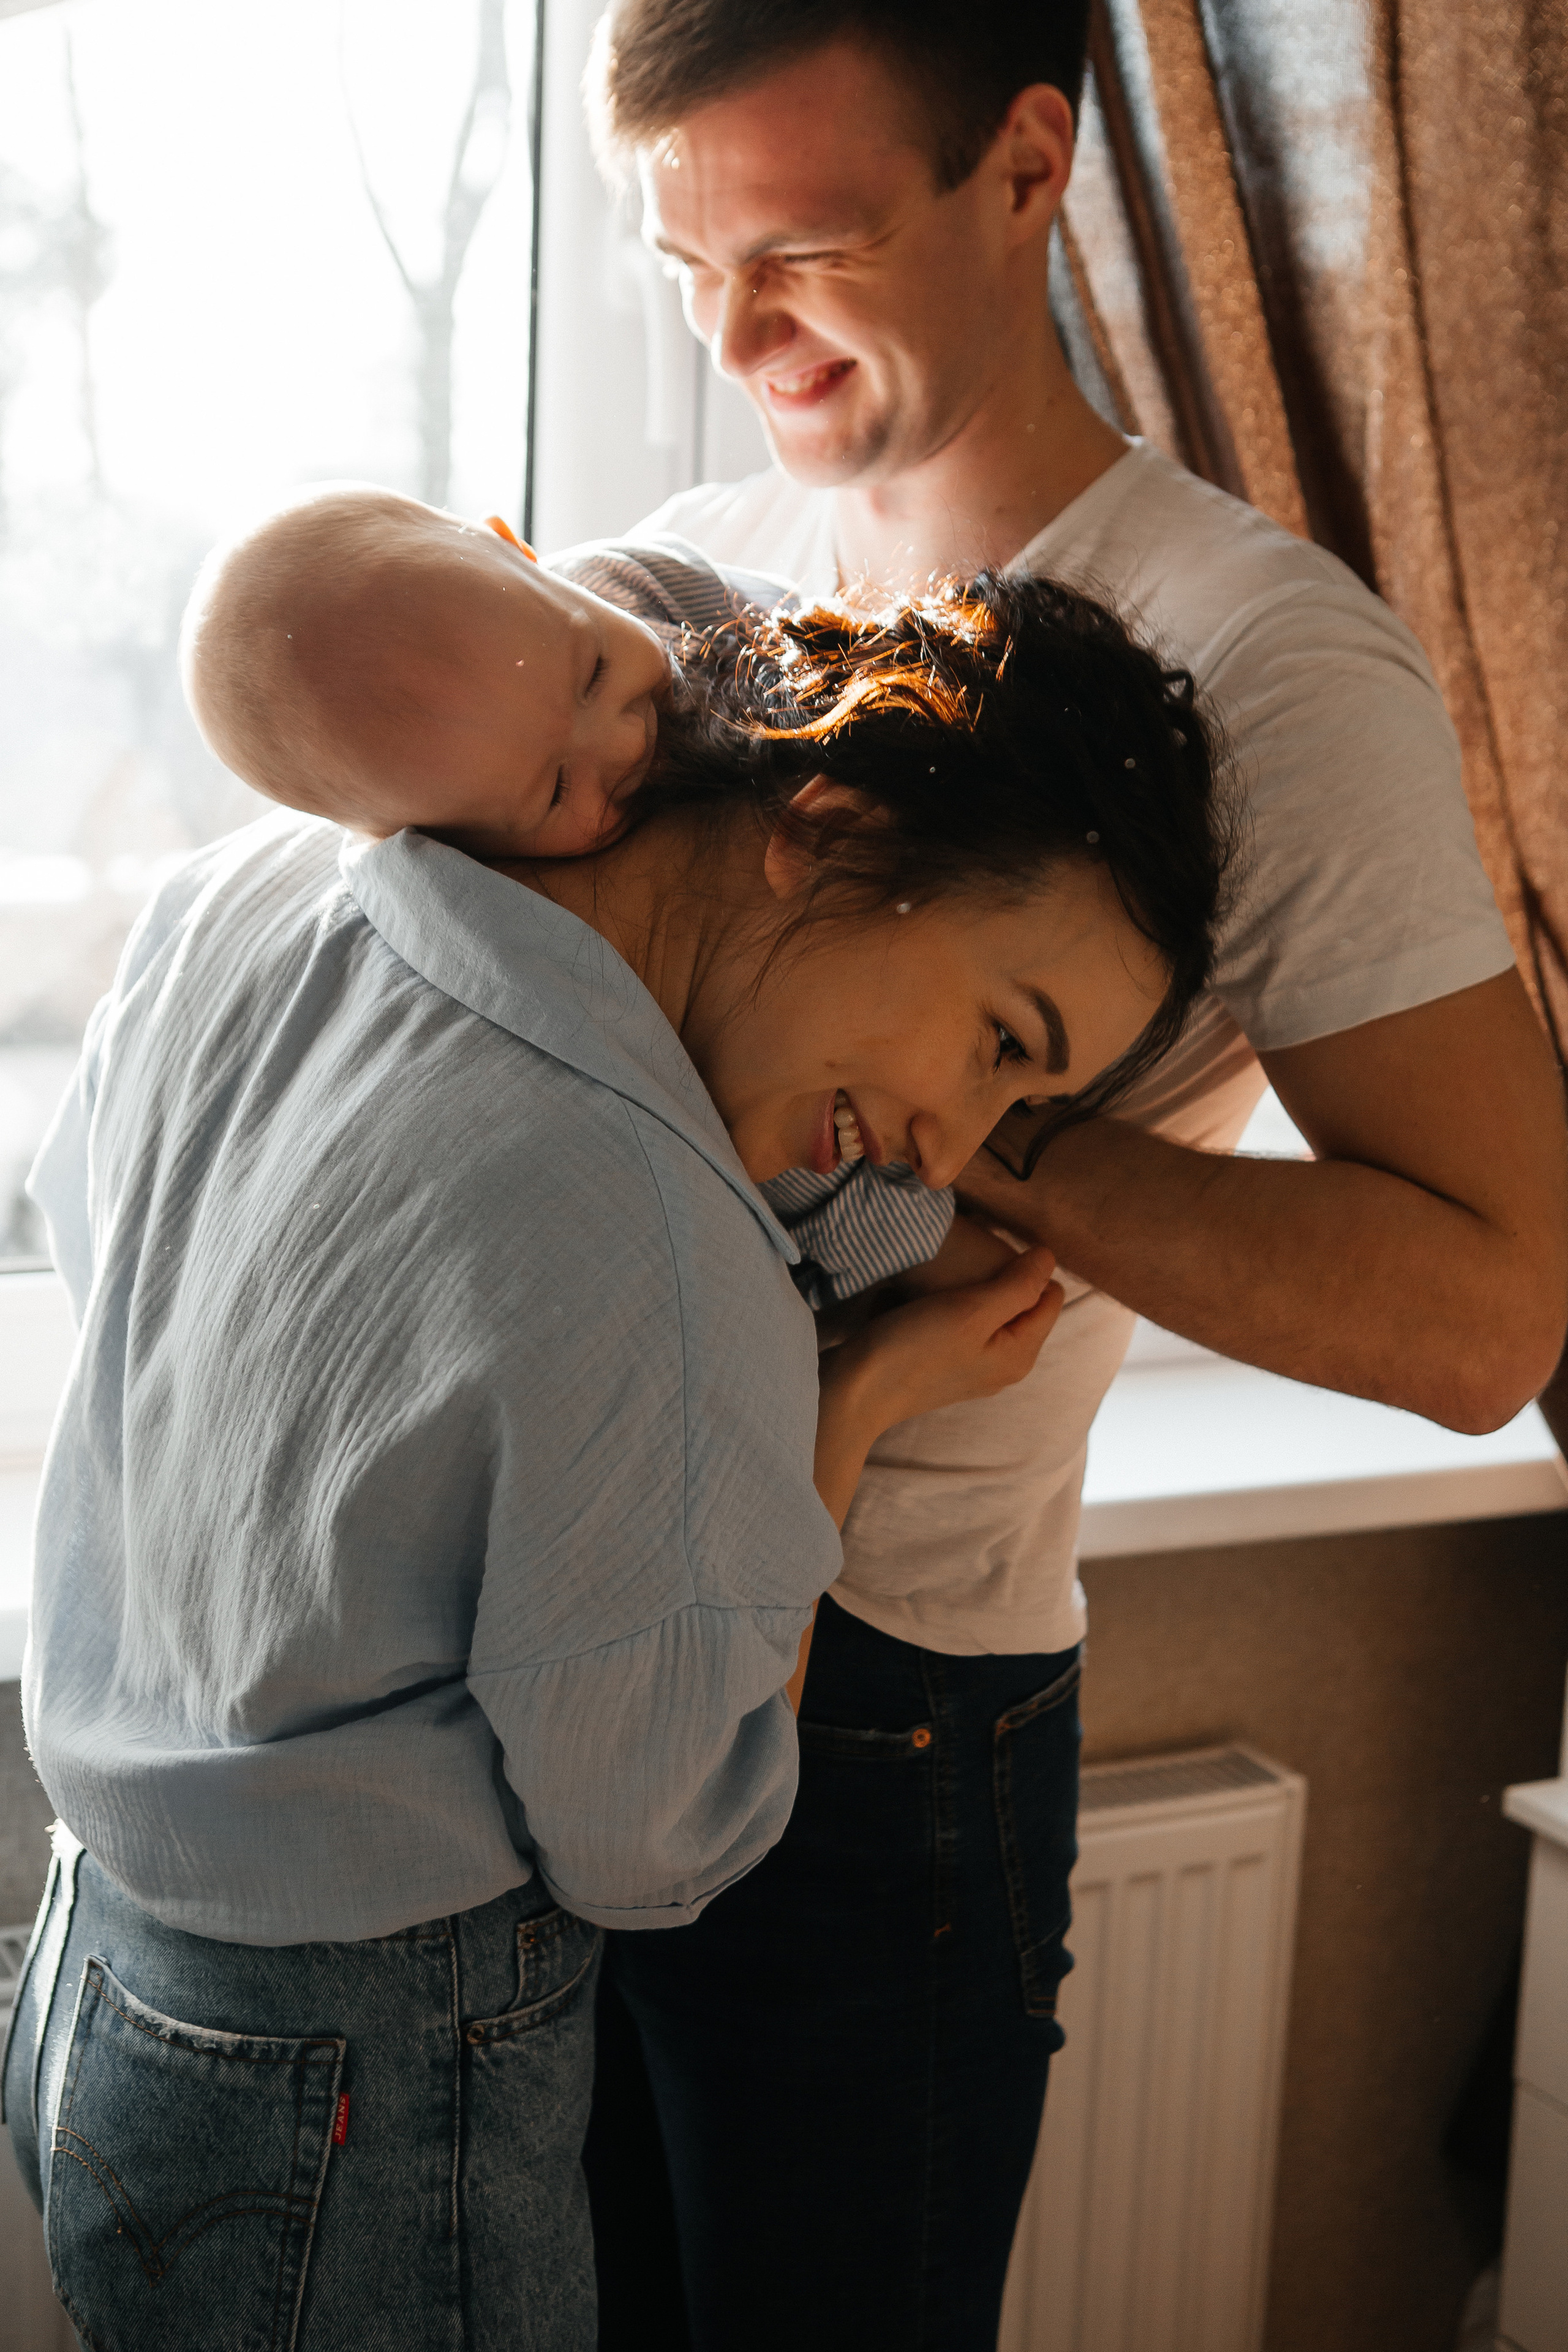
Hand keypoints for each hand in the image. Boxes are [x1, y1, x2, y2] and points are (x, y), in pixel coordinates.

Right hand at [812, 1246, 1061, 1526]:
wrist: (854, 1391)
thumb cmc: (914, 1348)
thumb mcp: (972, 1310)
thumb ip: (1018, 1285)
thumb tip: (1049, 1256)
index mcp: (1020, 1355)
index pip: (1050, 1295)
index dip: (1027, 1267)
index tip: (989, 1257)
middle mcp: (1004, 1366)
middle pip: (1022, 1304)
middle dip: (1002, 1279)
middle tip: (966, 1265)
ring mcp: (974, 1368)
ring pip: (992, 1311)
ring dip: (974, 1290)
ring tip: (946, 1280)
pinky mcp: (945, 1365)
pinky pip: (964, 1323)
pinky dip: (952, 1306)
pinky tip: (928, 1301)